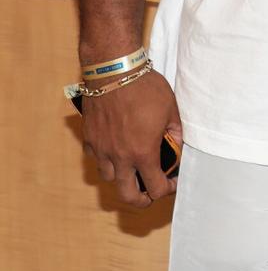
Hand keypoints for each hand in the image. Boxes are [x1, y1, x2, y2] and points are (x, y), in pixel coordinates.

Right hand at [81, 70, 181, 208]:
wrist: (114, 71)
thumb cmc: (145, 88)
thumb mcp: (170, 109)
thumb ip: (175, 132)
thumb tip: (175, 145)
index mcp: (143, 153)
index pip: (155, 188)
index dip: (166, 190)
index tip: (171, 183)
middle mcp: (120, 156)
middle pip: (127, 195)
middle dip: (141, 199)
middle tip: (148, 193)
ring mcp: (102, 148)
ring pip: (109, 177)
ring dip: (122, 176)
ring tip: (131, 167)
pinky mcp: (90, 138)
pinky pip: (96, 158)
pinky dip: (106, 159)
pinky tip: (115, 148)